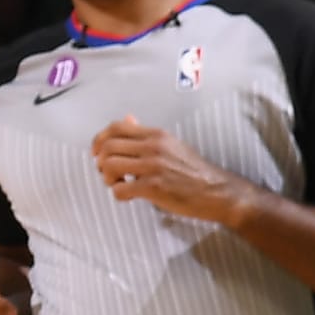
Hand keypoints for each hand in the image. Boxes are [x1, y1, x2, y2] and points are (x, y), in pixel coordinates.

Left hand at [92, 117, 242, 223]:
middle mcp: (153, 146)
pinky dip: (119, 194)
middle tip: (110, 174)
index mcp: (156, 135)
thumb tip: (128, 118)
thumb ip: (146, 135)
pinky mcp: (153, 187)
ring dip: (108, 178)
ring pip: (108, 166)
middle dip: (101, 162)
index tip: (97, 153)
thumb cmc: (193, 170)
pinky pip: (120, 189)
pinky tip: (130, 196)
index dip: (99, 140)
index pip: (116, 127)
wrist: (217, 191)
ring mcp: (153, 166)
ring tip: (120, 184)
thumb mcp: (171, 144)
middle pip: (107, 147)